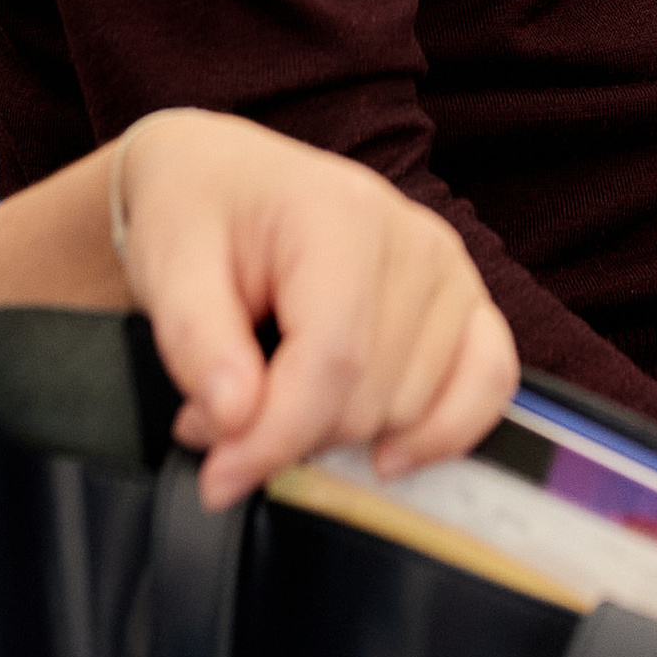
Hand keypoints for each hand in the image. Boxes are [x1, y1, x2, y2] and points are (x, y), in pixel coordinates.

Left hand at [0, 110, 517, 507]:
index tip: (218, 476)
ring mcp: (449, 269)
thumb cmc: (198, 214)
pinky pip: (489, 384)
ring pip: (414, 409)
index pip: (333, 358)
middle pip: (372, 394)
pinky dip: (441, 432)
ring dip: (340, 434)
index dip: (275, 436)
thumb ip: (195, 345)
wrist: (224, 180)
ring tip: (276, 396)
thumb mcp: (167, 267)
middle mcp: (413, 237)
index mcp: (341, 214)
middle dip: (291, 433)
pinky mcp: (466, 300)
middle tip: (223, 414)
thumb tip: (236, 420)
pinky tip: (385, 452)